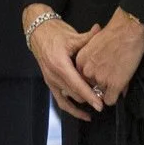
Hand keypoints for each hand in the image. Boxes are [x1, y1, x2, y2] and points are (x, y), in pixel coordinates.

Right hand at [23, 4, 103, 120]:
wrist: (38, 33)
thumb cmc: (53, 33)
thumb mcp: (72, 36)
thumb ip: (88, 37)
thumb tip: (99, 30)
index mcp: (59, 65)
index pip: (77, 85)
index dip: (89, 96)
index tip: (99, 104)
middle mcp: (54, 76)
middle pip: (75, 94)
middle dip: (90, 98)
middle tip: (105, 99)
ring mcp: (51, 81)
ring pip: (69, 99)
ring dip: (83, 101)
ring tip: (97, 104)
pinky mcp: (51, 84)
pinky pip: (61, 101)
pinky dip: (71, 109)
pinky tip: (83, 114)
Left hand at [75, 8, 143, 107]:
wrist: (128, 29)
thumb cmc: (115, 32)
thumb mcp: (95, 44)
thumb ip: (92, 58)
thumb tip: (97, 70)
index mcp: (81, 60)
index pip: (82, 78)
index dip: (92, 78)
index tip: (99, 77)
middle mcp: (88, 71)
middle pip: (90, 87)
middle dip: (100, 85)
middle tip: (111, 77)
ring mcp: (100, 79)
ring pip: (100, 95)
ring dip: (109, 90)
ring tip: (118, 78)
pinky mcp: (114, 85)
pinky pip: (110, 100)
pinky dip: (115, 96)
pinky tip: (120, 89)